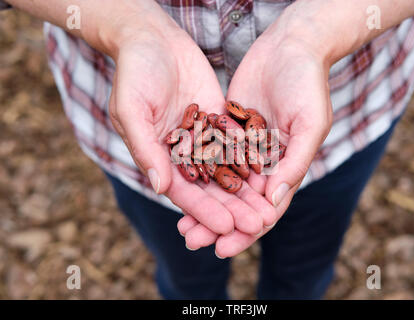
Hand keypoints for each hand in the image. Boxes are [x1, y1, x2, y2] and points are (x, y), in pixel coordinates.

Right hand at [104, 1, 276, 236]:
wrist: (152, 38)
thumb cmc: (134, 72)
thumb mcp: (132, 109)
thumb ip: (145, 149)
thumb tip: (160, 188)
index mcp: (159, 157)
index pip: (184, 192)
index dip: (205, 211)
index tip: (227, 228)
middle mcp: (182, 153)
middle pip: (211, 188)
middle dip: (233, 208)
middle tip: (258, 225)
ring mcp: (203, 137)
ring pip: (228, 170)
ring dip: (248, 191)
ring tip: (268, 209)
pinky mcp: (219, 119)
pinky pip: (237, 142)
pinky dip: (253, 160)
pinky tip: (272, 174)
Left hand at [177, 2, 333, 256]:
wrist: (291, 46)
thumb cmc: (308, 85)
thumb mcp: (309, 125)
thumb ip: (294, 163)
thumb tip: (274, 202)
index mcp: (286, 170)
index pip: (265, 211)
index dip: (245, 232)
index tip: (222, 248)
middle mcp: (263, 164)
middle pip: (237, 203)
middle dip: (216, 224)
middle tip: (191, 240)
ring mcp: (243, 148)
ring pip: (220, 183)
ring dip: (202, 204)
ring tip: (181, 224)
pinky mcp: (226, 129)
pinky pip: (209, 155)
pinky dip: (195, 172)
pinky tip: (176, 184)